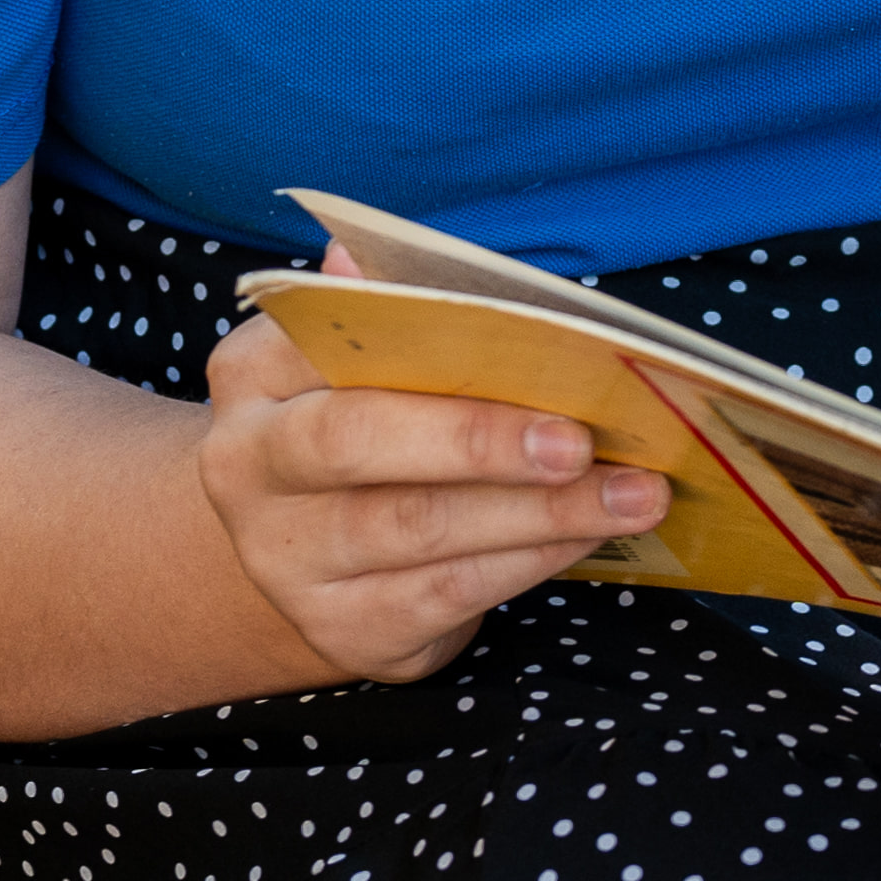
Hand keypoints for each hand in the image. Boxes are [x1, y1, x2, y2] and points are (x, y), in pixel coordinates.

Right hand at [197, 306, 670, 681]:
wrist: (319, 553)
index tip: (516, 335)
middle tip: (579, 440)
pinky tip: (593, 535)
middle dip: (478, 440)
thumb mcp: (364, 359)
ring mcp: (288, 560)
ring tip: (633, 493)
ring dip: (540, 511)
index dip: (419, 337)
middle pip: (357, 442)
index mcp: (253, 375)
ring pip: (418, 528)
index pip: (326, 341)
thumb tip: (362, 252)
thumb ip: (387, 308)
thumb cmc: (370, 421)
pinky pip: (447, 594)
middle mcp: (248, 470)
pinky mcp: (345, 629)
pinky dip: (530, 561)